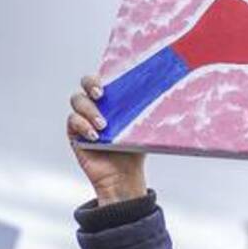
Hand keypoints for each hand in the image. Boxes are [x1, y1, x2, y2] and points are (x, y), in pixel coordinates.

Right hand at [68, 74, 146, 204]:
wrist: (124, 176)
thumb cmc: (134, 150)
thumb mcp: (144, 128)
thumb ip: (150, 112)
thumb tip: (174, 96)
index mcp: (114, 99)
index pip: (106, 77)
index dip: (105, 73)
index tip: (111, 78)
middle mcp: (98, 104)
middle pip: (86, 83)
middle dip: (91, 84)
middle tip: (101, 94)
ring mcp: (84, 117)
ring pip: (77, 100)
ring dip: (89, 110)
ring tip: (103, 125)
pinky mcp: (75, 132)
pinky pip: (73, 121)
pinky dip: (82, 126)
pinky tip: (95, 136)